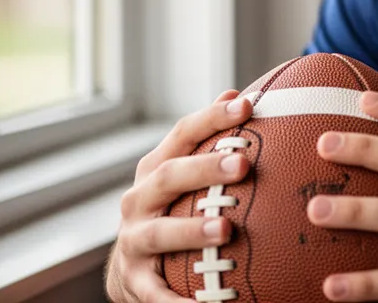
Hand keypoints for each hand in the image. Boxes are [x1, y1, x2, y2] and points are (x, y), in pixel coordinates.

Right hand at [105, 90, 253, 301]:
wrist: (131, 269)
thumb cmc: (173, 209)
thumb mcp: (183, 174)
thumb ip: (209, 140)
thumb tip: (240, 95)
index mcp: (156, 169)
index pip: (182, 134)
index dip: (212, 117)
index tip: (246, 105)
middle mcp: (138, 200)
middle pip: (168, 177)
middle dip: (205, 168)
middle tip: (243, 163)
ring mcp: (133, 240)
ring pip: (159, 233)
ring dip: (191, 230)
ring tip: (225, 229)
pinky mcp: (135, 281)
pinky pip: (156, 294)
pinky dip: (179, 301)